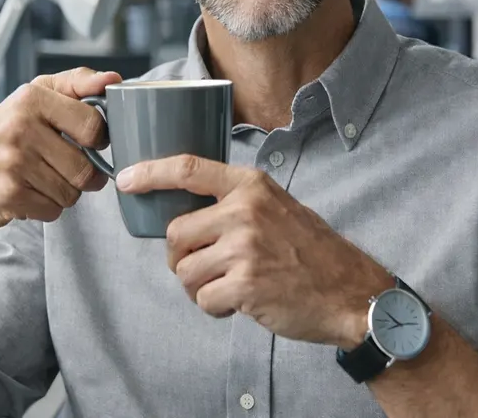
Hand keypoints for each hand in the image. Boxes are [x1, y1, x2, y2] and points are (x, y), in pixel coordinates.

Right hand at [0, 68, 121, 231]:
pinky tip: (28, 193)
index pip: (93, 124)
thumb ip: (77, 84)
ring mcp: (14, 162)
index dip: (98, 139)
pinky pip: (55, 209)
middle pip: (86, 167)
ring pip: (72, 192)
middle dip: (83, 174)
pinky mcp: (10, 194)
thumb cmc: (4, 137)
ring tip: (41, 179)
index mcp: (31, 98)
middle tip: (65, 167)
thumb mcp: (34, 98)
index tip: (88, 141)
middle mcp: (20, 127)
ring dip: (64, 192)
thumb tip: (113, 80)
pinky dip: (47, 207)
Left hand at [116, 156, 391, 347]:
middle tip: (206, 268)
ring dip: (199, 286)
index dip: (150, 173)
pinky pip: (203, 299)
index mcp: (250, 185)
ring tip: (230, 286)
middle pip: (175, 233)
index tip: (126, 179)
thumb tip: (185, 211)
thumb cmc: (311, 251)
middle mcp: (245, 211)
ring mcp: (245, 248)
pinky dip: (216, 307)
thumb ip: (235, 203)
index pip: (187, 169)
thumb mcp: (276, 206)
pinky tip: (242, 303)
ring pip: (184, 270)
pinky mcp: (246, 285)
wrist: (351, 292)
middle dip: (181, 257)